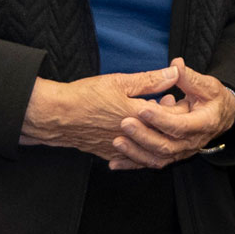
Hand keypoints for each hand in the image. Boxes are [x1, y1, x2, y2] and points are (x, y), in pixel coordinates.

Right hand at [20, 64, 186, 162]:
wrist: (56, 116)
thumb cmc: (84, 96)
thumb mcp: (119, 81)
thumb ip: (149, 80)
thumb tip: (173, 74)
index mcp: (138, 116)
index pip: (170, 116)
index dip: (179, 108)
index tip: (178, 99)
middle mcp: (132, 136)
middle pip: (163, 134)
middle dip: (171, 123)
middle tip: (170, 109)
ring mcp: (120, 148)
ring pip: (149, 150)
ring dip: (157, 136)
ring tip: (155, 122)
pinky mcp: (109, 154)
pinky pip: (131, 159)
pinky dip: (140, 151)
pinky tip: (140, 140)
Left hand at [110, 59, 234, 168]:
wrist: (221, 117)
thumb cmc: (213, 99)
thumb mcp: (207, 85)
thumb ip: (189, 77)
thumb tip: (175, 65)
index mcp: (203, 124)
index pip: (180, 125)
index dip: (161, 118)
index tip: (142, 107)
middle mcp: (192, 143)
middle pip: (166, 145)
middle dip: (144, 135)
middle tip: (125, 123)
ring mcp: (181, 152)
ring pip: (157, 158)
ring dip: (135, 152)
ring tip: (117, 141)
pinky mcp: (170, 156)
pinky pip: (150, 163)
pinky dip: (132, 164)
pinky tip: (114, 162)